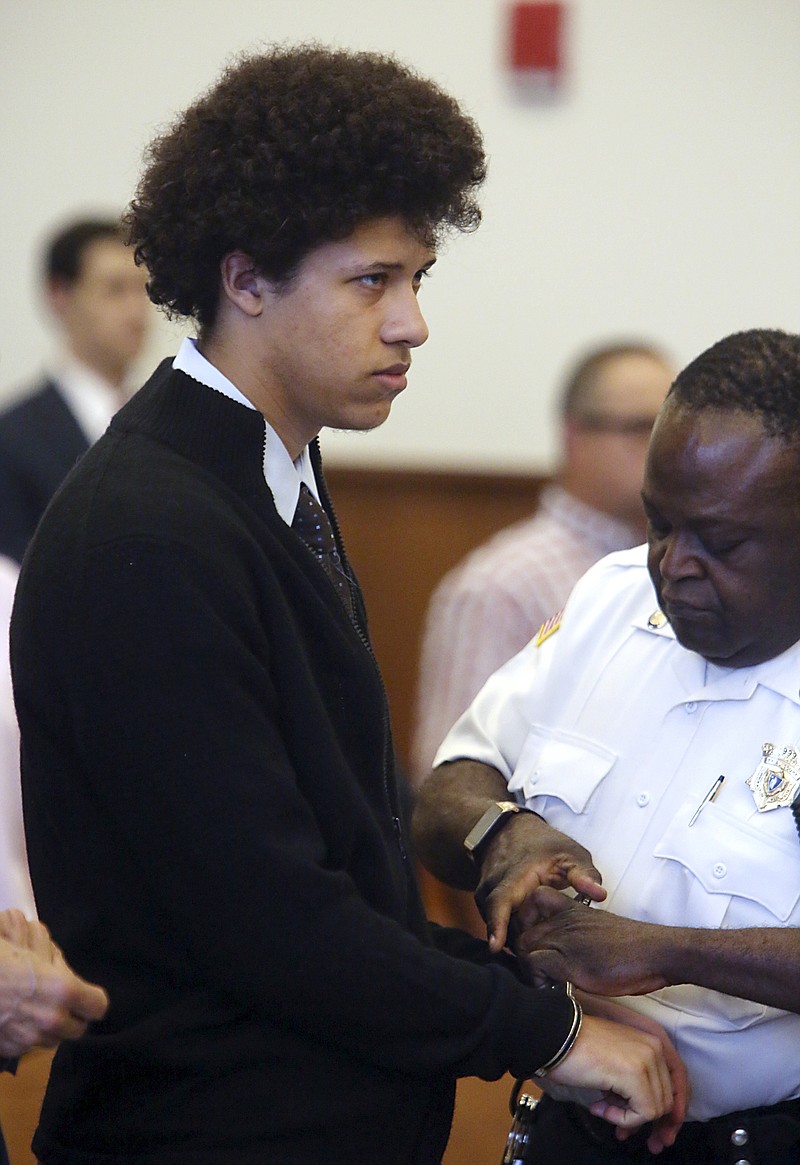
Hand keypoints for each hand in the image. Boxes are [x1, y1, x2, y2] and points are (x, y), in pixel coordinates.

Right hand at [0, 911, 108, 1057]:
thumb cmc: (0, 957)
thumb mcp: (31, 947)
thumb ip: (54, 960)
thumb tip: (60, 968)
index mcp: (64, 991)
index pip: (98, 1006)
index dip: (92, 999)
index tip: (84, 995)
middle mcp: (52, 1019)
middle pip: (79, 1028)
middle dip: (72, 1016)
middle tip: (59, 1002)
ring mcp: (30, 1038)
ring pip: (53, 1040)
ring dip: (49, 1028)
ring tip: (35, 1010)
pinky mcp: (11, 1050)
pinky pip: (28, 1046)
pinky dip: (26, 1036)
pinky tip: (14, 1019)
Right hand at [475, 815, 604, 953]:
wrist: (510, 832)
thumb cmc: (543, 845)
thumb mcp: (569, 854)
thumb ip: (584, 875)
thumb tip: (600, 895)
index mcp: (514, 877)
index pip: (500, 902)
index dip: (497, 925)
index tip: (496, 946)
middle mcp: (493, 887)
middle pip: (500, 925)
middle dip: (517, 944)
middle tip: (539, 964)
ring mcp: (484, 896)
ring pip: (498, 927)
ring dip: (516, 940)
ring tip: (539, 950)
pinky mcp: (484, 905)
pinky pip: (496, 925)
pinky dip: (511, 934)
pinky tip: (531, 939)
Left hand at [516, 887, 668, 995]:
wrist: (655, 952)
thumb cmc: (632, 947)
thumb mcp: (598, 931)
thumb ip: (576, 936)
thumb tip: (559, 957)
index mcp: (571, 909)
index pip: (532, 901)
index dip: (526, 920)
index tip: (534, 941)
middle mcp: (563, 920)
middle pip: (522, 929)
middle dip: (523, 951)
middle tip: (536, 970)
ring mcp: (565, 938)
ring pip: (523, 946)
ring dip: (527, 968)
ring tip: (543, 981)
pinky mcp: (569, 960)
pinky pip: (535, 964)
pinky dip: (537, 980)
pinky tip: (551, 987)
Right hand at [577, 994, 689, 1151]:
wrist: (555, 1036)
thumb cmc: (578, 1048)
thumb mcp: (617, 1062)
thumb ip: (636, 1081)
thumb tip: (648, 1114)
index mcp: (653, 1040)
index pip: (678, 1083)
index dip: (671, 1112)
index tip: (660, 1133)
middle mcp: (655, 1047)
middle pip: (668, 1100)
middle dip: (648, 1122)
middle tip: (624, 1132)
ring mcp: (647, 1059)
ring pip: (657, 1109)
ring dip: (628, 1117)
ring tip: (602, 1108)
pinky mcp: (635, 1074)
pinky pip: (643, 1112)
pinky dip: (622, 1118)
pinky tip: (600, 1107)